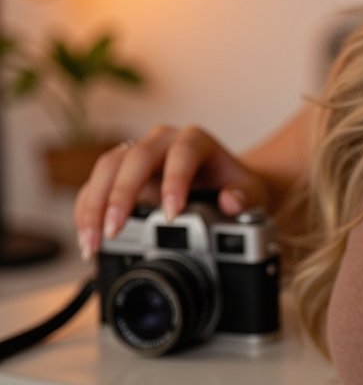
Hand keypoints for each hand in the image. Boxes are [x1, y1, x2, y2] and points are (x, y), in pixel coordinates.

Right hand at [73, 124, 269, 261]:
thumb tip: (231, 201)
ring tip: (94, 243)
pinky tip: (89, 241)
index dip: (176, 179)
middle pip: (136, 156)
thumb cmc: (236, 190)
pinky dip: (88, 212)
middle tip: (116, 231)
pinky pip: (95, 185)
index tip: (172, 215)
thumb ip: (246, 197)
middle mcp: (164, 141)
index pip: (184, 150)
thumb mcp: (251, 194)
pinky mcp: (120, 175)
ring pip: (108, 166)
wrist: (224, 188)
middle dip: (122, 194)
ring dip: (95, 204)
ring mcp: (138, 155)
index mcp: (197, 141)